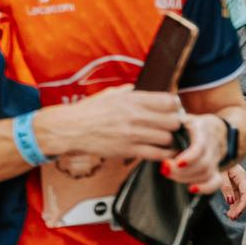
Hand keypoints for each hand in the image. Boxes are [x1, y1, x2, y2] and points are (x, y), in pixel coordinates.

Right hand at [33, 87, 187, 164]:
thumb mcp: (109, 94)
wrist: (71, 128)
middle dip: (173, 124)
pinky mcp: (128, 150)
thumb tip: (139, 89)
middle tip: (169, 127)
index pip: (168, 101)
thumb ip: (128, 92)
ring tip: (164, 140)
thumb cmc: (89, 111)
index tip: (172, 110)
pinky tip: (161, 152)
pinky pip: (156, 154)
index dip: (174, 106)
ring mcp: (132, 134)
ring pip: (167, 138)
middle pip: (172, 121)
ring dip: (168, 140)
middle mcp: (135, 115)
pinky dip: (163, 154)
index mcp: (132, 99)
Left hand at [167, 113, 230, 188]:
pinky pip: (216, 182)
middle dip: (182, 171)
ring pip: (206, 173)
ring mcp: (215, 158)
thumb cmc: (189, 124)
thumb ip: (167, 126)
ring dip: (186, 178)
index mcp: (202, 130)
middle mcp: (212, 145)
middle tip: (164, 168)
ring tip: (169, 173)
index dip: (190, 157)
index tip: (176, 162)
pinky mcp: (216, 169)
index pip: (200, 146)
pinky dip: (205, 188)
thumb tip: (150, 135)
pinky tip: (191, 189)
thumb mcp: (179, 119)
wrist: (213, 128)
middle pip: (203, 163)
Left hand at [220, 165, 245, 218]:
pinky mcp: (232, 182)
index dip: (243, 205)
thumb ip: (226, 186)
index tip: (236, 213)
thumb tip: (230, 201)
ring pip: (239, 197)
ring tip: (230, 216)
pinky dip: (232, 203)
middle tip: (232, 217)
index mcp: (241, 175)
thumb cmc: (218, 160)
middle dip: (239, 208)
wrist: (214, 151)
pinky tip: (229, 210)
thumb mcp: (221, 173)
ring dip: (236, 207)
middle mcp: (241, 179)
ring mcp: (237, 181)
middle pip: (244, 197)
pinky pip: (235, 195)